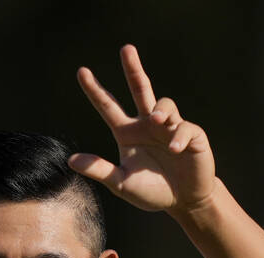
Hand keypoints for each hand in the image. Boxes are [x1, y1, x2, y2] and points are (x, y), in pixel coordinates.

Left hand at [70, 45, 216, 213]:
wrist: (183, 201)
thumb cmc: (151, 191)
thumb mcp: (121, 183)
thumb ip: (99, 170)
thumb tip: (71, 160)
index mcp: (128, 132)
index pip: (108, 106)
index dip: (95, 89)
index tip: (81, 71)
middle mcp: (147, 124)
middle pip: (140, 89)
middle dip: (133, 68)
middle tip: (126, 49)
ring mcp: (170, 128)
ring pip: (164, 105)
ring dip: (160, 109)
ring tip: (156, 118)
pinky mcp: (192, 136)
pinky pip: (184, 129)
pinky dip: (179, 136)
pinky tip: (175, 149)